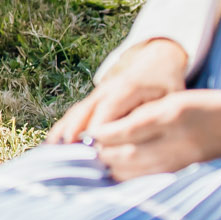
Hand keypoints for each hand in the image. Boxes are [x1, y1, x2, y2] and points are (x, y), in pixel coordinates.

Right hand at [48, 37, 187, 144]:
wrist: (155, 61)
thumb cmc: (166, 85)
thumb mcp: (169, 99)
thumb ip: (156, 117)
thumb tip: (148, 144)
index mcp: (127, 88)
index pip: (108, 109)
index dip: (98, 128)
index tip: (92, 150)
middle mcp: (106, 90)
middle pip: (85, 112)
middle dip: (75, 134)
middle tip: (68, 158)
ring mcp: (95, 95)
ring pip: (75, 114)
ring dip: (63, 133)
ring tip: (52, 155)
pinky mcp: (91, 101)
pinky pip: (73, 115)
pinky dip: (61, 130)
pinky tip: (51, 146)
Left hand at [86, 90, 220, 181]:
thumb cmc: (209, 107)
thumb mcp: (175, 102)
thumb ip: (143, 115)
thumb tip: (107, 131)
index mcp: (169, 117)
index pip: (124, 130)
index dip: (100, 136)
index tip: (83, 136)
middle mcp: (174, 142)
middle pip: (125, 156)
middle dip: (100, 156)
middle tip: (81, 155)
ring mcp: (180, 162)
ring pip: (135, 172)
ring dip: (111, 170)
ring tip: (94, 167)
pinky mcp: (185, 174)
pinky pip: (151, 181)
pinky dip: (131, 180)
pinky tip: (120, 178)